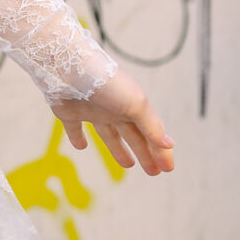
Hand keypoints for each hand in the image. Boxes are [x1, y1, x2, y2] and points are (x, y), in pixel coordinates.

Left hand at [54, 69, 173, 177]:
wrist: (69, 67)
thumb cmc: (107, 84)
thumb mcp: (136, 105)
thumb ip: (151, 126)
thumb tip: (170, 145)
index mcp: (133, 107)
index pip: (151, 133)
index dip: (160, 151)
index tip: (167, 169)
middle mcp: (114, 110)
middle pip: (133, 136)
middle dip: (145, 153)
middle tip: (154, 172)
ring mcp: (92, 111)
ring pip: (109, 135)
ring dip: (119, 149)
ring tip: (128, 165)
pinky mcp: (69, 112)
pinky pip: (74, 129)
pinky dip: (78, 138)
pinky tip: (81, 146)